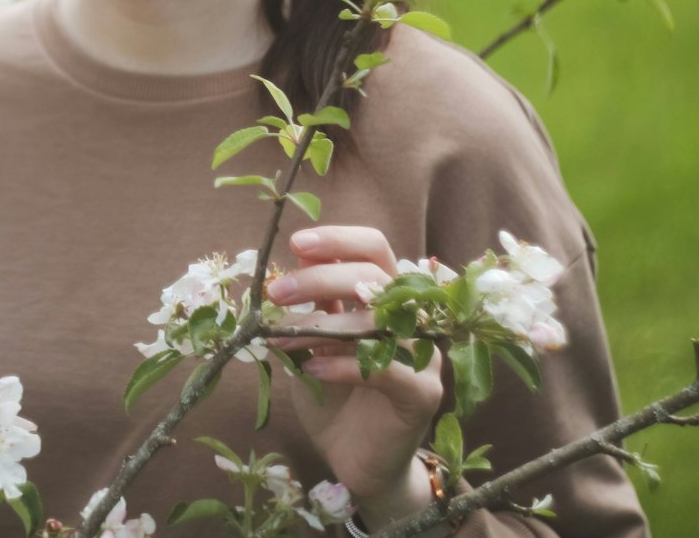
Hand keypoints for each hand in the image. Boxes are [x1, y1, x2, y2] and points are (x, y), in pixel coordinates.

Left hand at [261, 225, 444, 520]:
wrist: (354, 460)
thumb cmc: (333, 395)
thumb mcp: (313, 341)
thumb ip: (314, 304)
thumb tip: (294, 260)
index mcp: (387, 298)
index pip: (374, 248)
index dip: (338, 239)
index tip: (295, 243)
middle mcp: (411, 319)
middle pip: (374, 275)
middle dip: (319, 278)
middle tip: (276, 292)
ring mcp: (422, 355)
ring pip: (379, 320)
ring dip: (323, 322)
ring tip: (283, 335)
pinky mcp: (422, 393)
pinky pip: (386, 369)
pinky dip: (343, 365)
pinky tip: (311, 369)